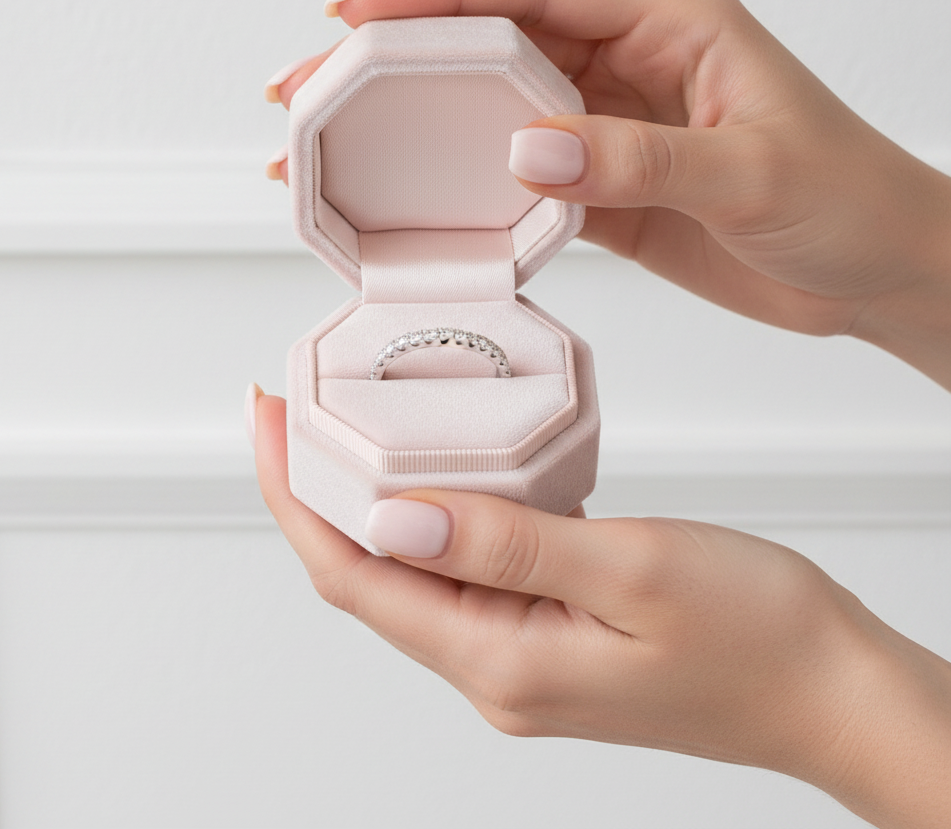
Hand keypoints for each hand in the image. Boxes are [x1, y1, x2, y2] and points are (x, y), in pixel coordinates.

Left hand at [253, 390, 950, 828]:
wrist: (831, 687)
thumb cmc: (756, 635)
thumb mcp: (630, 569)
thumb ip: (506, 544)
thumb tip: (393, 515)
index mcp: (501, 660)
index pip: (353, 577)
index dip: (294, 497)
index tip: (265, 419)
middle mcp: (497, 670)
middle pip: (369, 576)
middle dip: (316, 493)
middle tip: (292, 409)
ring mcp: (523, 657)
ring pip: (414, 573)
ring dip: (371, 504)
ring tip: (347, 430)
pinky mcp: (551, 638)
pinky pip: (467, 573)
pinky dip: (436, 519)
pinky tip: (440, 476)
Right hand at [266, 0, 950, 388]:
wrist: (876, 273)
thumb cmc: (848, 200)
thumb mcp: (751, 171)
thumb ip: (637, 159)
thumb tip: (525, 153)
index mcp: (669, 21)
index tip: (357, 10)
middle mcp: (627, 63)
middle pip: (491, 44)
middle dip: (397, 60)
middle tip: (311, 85)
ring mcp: (609, 127)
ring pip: (494, 111)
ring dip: (419, 128)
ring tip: (340, 145)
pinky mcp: (604, 189)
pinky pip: (519, 180)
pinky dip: (467, 190)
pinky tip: (418, 203)